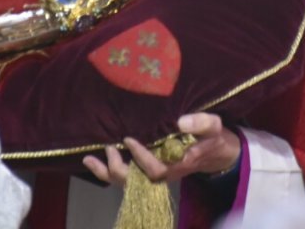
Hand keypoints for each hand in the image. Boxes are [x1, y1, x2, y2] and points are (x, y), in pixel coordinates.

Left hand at [81, 112, 241, 185]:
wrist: (216, 153)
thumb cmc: (212, 137)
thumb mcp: (213, 126)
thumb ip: (200, 122)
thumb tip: (180, 121)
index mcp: (178, 164)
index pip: (155, 168)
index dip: (141, 157)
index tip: (129, 139)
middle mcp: (164, 174)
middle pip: (136, 181)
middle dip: (118, 168)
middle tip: (109, 148)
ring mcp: (156, 176)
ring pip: (128, 182)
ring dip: (107, 173)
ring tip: (89, 159)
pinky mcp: (149, 173)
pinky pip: (127, 178)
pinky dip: (109, 172)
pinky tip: (95, 161)